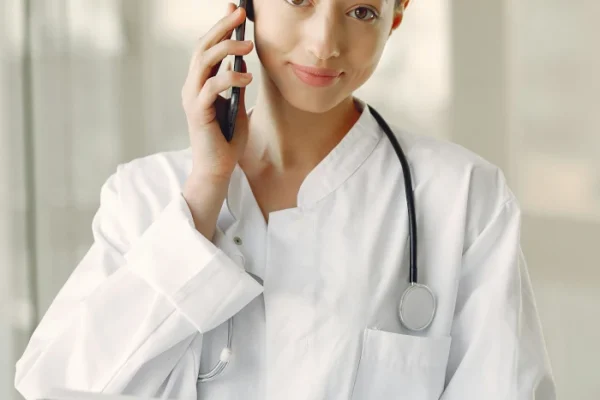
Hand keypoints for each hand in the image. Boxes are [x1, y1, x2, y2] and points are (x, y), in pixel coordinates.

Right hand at [181, 2, 253, 181]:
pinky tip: (247, 78)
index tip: (235, 10)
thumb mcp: (236, 106)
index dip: (220, 27)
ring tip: (249, 46)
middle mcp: (192, 87)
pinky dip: (230, 78)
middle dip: (222, 28)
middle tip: (241, 14)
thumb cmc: (227, 140)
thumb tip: (241, 61)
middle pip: (203, 48)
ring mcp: (192, 98)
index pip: (207, 48)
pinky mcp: (198, 113)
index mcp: (200, 84)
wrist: (217, 169)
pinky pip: (212, 87)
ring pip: (204, 62)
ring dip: (226, 48)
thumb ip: (235, 85)